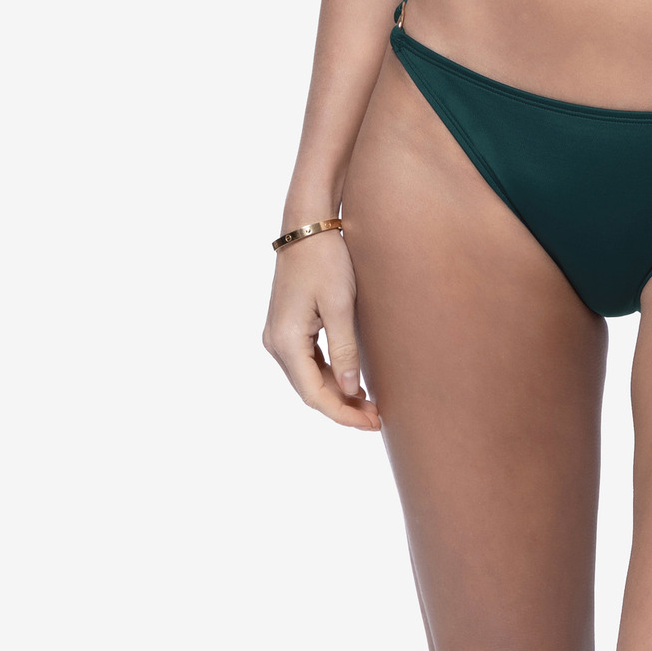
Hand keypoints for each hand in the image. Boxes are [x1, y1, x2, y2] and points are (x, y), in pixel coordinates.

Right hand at [262, 230, 380, 429]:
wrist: (307, 227)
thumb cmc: (326, 260)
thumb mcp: (340, 305)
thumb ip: (344, 351)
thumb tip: (350, 390)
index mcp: (285, 340)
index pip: (314, 394)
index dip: (343, 414)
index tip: (372, 423)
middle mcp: (274, 343)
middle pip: (309, 390)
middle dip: (342, 407)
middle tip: (376, 419)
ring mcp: (277, 335)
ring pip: (307, 378)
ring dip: (336, 393)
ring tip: (369, 404)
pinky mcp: (286, 327)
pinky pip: (307, 362)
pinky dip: (328, 376)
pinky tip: (351, 382)